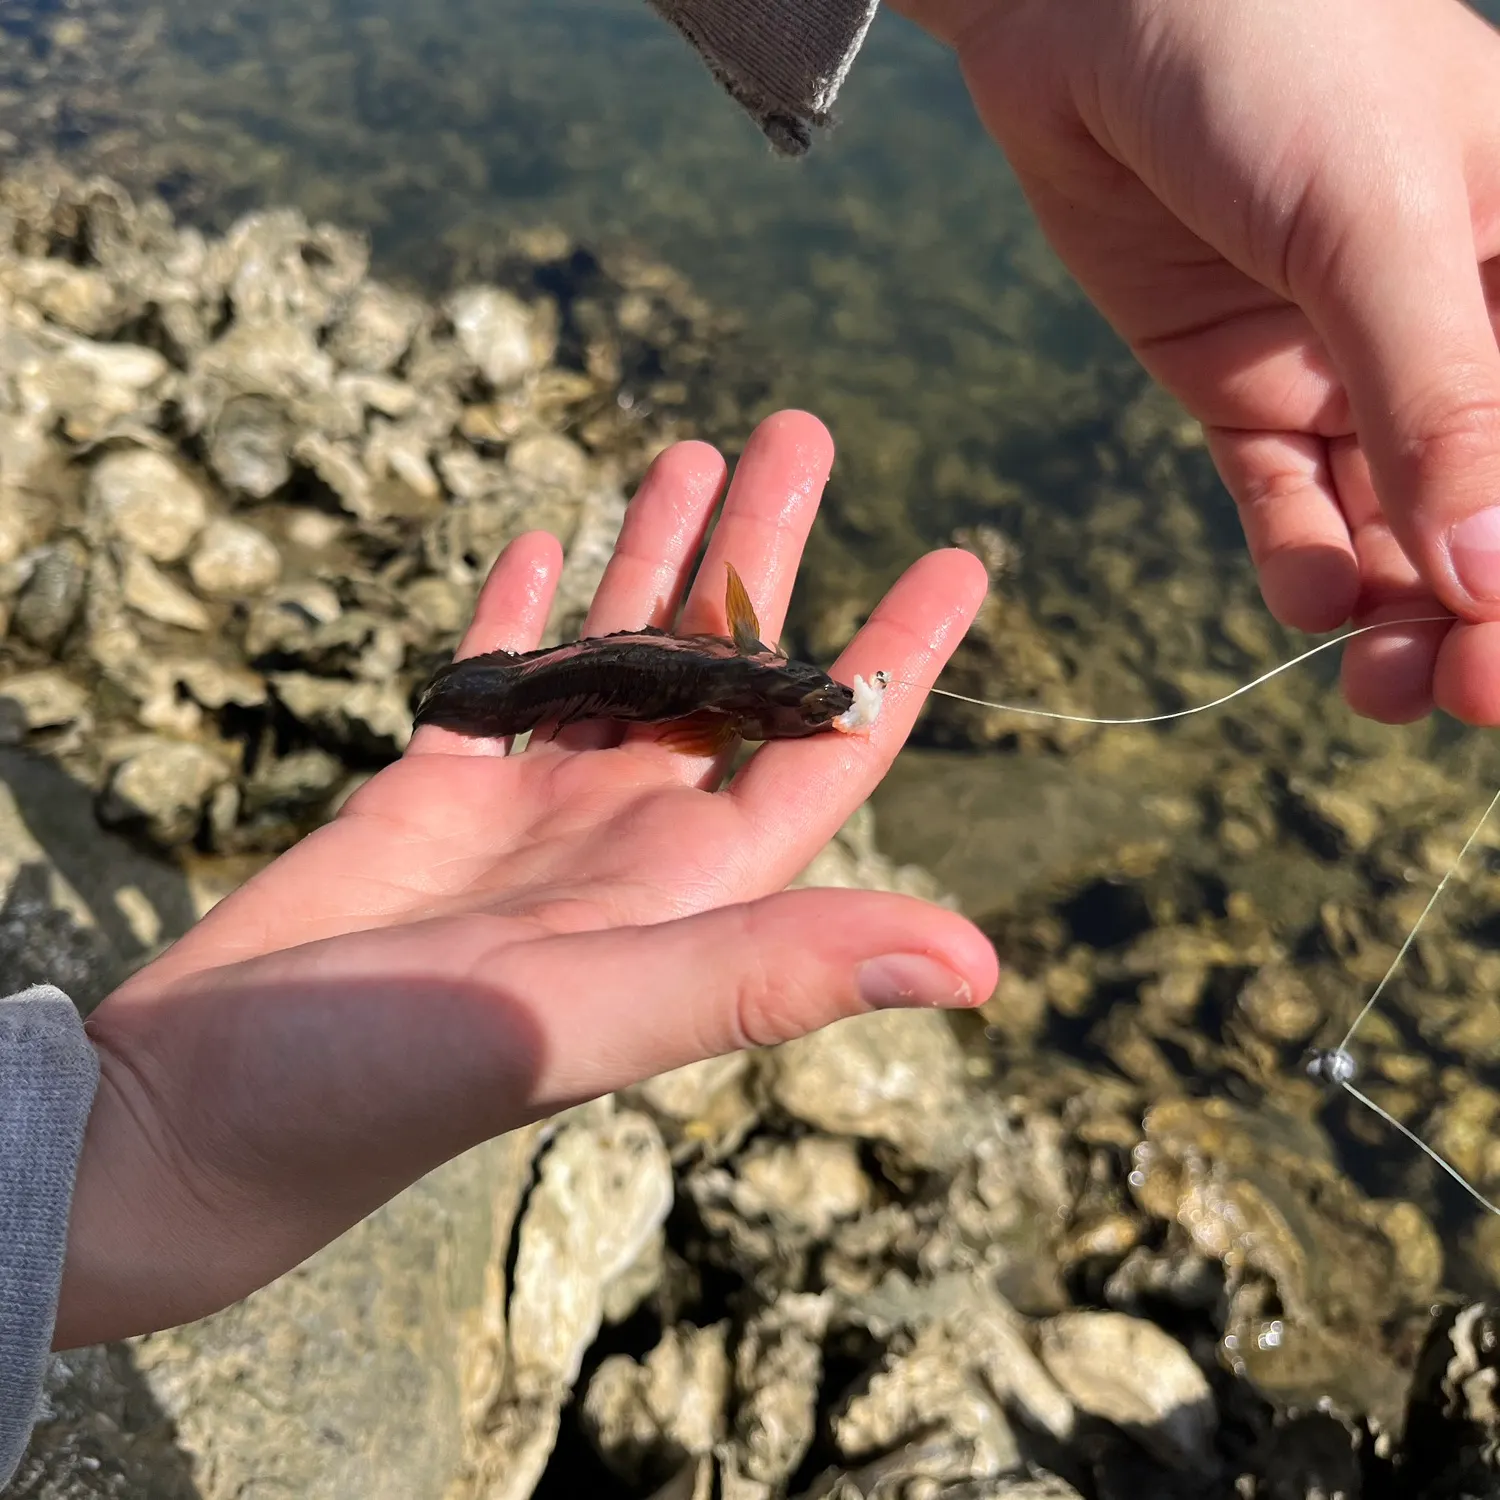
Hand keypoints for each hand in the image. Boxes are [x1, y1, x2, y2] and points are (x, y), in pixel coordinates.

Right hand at [56, 411, 996, 1346]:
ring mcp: (523, 822)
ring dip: (655, 561)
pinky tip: (547, 542)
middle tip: (801, 432)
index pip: (822, 751)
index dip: (896, 656)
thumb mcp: (593, 1012)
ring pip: (612, 663)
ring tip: (692, 451)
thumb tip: (983, 966)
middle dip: (765, 553)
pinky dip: (522, 614)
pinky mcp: (426, 804)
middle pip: (720, 675)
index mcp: (683, 891)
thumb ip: (772, 973)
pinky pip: (495, 688)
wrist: (195, 1122)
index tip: (958, 558)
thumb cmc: (389, 1082)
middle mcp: (620, 848)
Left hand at [897, 0, 1499, 723]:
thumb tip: (1490, 572)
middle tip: (1457, 692)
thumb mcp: (1376, 222)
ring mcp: (1341, 358)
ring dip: (1394, 609)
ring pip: (1391, 518)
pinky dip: (1301, 555)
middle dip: (1480, 606)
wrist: (1091, 8)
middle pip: (1485, 498)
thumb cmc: (1271, 55)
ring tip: (1385, 686)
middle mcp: (1448, 325)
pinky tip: (1309, 602)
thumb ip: (1437, 394)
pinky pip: (1283, 494)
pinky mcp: (1238, 380)